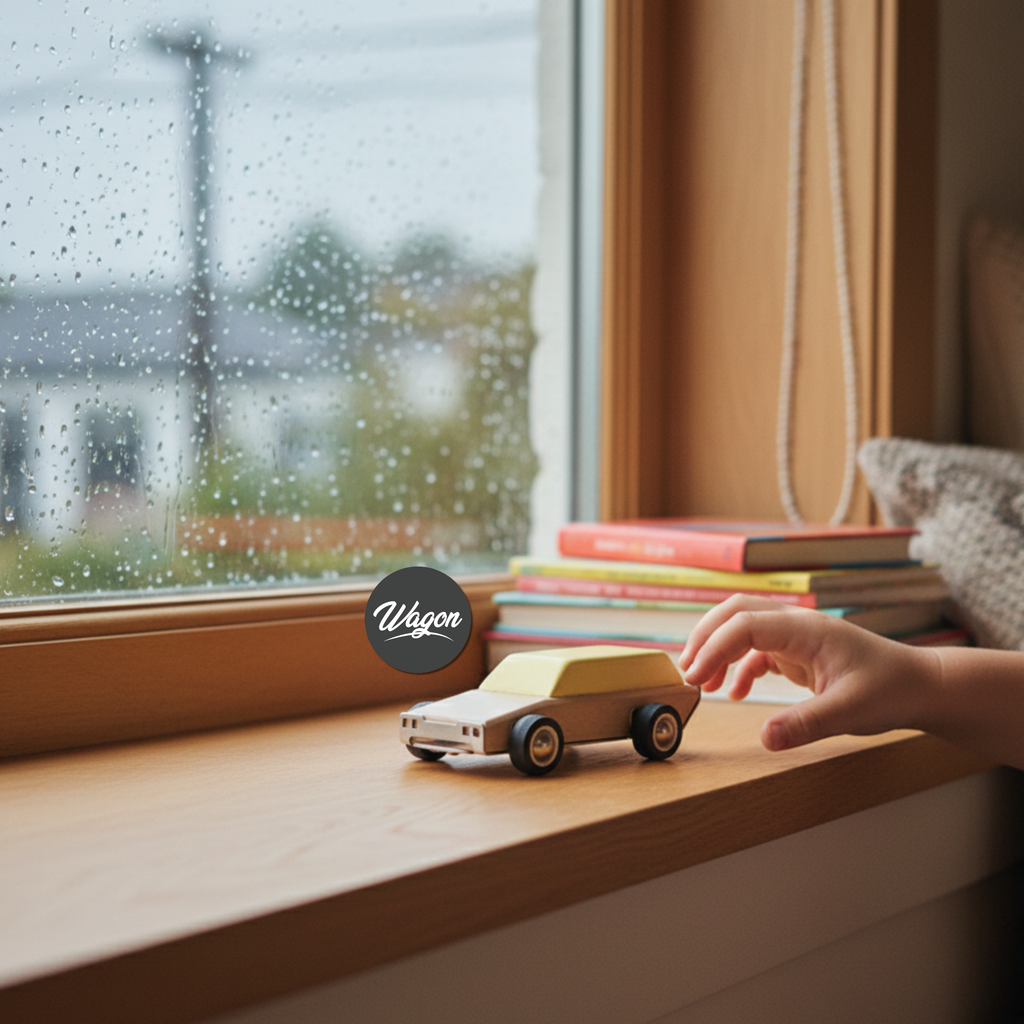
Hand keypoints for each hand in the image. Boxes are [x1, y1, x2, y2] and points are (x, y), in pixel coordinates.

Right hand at [679, 595, 932, 751]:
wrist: (921, 687)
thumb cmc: (892, 691)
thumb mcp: (849, 712)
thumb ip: (805, 724)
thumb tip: (764, 738)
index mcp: (806, 629)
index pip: (745, 625)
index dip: (714, 648)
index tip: (696, 677)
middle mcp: (796, 624)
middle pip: (735, 612)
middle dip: (705, 637)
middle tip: (686, 671)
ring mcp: (797, 636)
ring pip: (743, 627)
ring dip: (718, 649)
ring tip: (702, 682)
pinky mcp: (799, 652)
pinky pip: (757, 650)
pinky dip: (739, 667)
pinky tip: (736, 694)